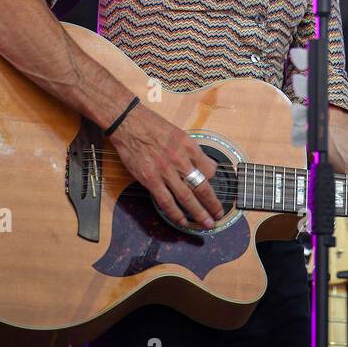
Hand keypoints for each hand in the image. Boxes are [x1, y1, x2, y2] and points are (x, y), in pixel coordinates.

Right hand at [109, 105, 224, 230]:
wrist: (129, 123)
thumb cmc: (152, 125)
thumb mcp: (178, 132)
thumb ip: (189, 149)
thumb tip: (201, 164)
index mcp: (188, 145)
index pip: (209, 168)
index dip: (213, 179)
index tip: (213, 185)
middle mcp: (180, 159)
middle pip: (201, 186)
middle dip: (212, 203)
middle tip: (218, 215)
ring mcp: (165, 171)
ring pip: (186, 197)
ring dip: (198, 213)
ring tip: (206, 223)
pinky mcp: (150, 179)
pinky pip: (166, 201)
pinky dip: (176, 214)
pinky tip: (183, 221)